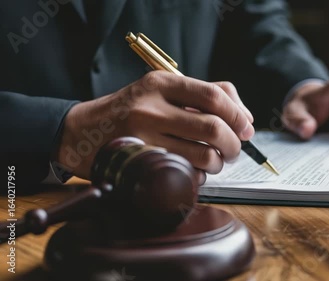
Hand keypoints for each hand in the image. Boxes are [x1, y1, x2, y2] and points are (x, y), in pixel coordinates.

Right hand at [57, 71, 253, 182]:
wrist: (81, 131)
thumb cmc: (130, 110)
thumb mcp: (161, 90)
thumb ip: (204, 95)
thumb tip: (246, 119)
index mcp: (161, 82)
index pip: (214, 95)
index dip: (238, 114)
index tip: (246, 128)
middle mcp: (151, 106)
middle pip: (213, 127)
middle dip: (233, 144)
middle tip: (233, 150)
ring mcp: (143, 136)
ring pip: (203, 154)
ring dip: (218, 163)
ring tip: (214, 161)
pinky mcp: (140, 162)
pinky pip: (185, 172)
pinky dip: (200, 175)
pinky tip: (195, 170)